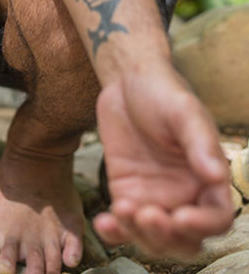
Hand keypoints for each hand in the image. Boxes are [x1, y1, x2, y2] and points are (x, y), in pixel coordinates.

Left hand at [94, 66, 234, 257]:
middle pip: (185, 240)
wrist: (126, 80)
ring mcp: (155, 198)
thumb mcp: (183, 110)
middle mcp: (185, 195)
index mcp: (208, 178)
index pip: (217, 218)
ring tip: (121, 210)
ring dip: (138, 235)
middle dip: (167, 237)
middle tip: (146, 215)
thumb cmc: (162, 91)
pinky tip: (103, 223)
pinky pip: (124, 224)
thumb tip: (217, 175)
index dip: (203, 225)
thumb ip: (200, 142)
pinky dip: (115, 232)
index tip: (180, 217)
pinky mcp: (127, 194)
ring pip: (154, 239)